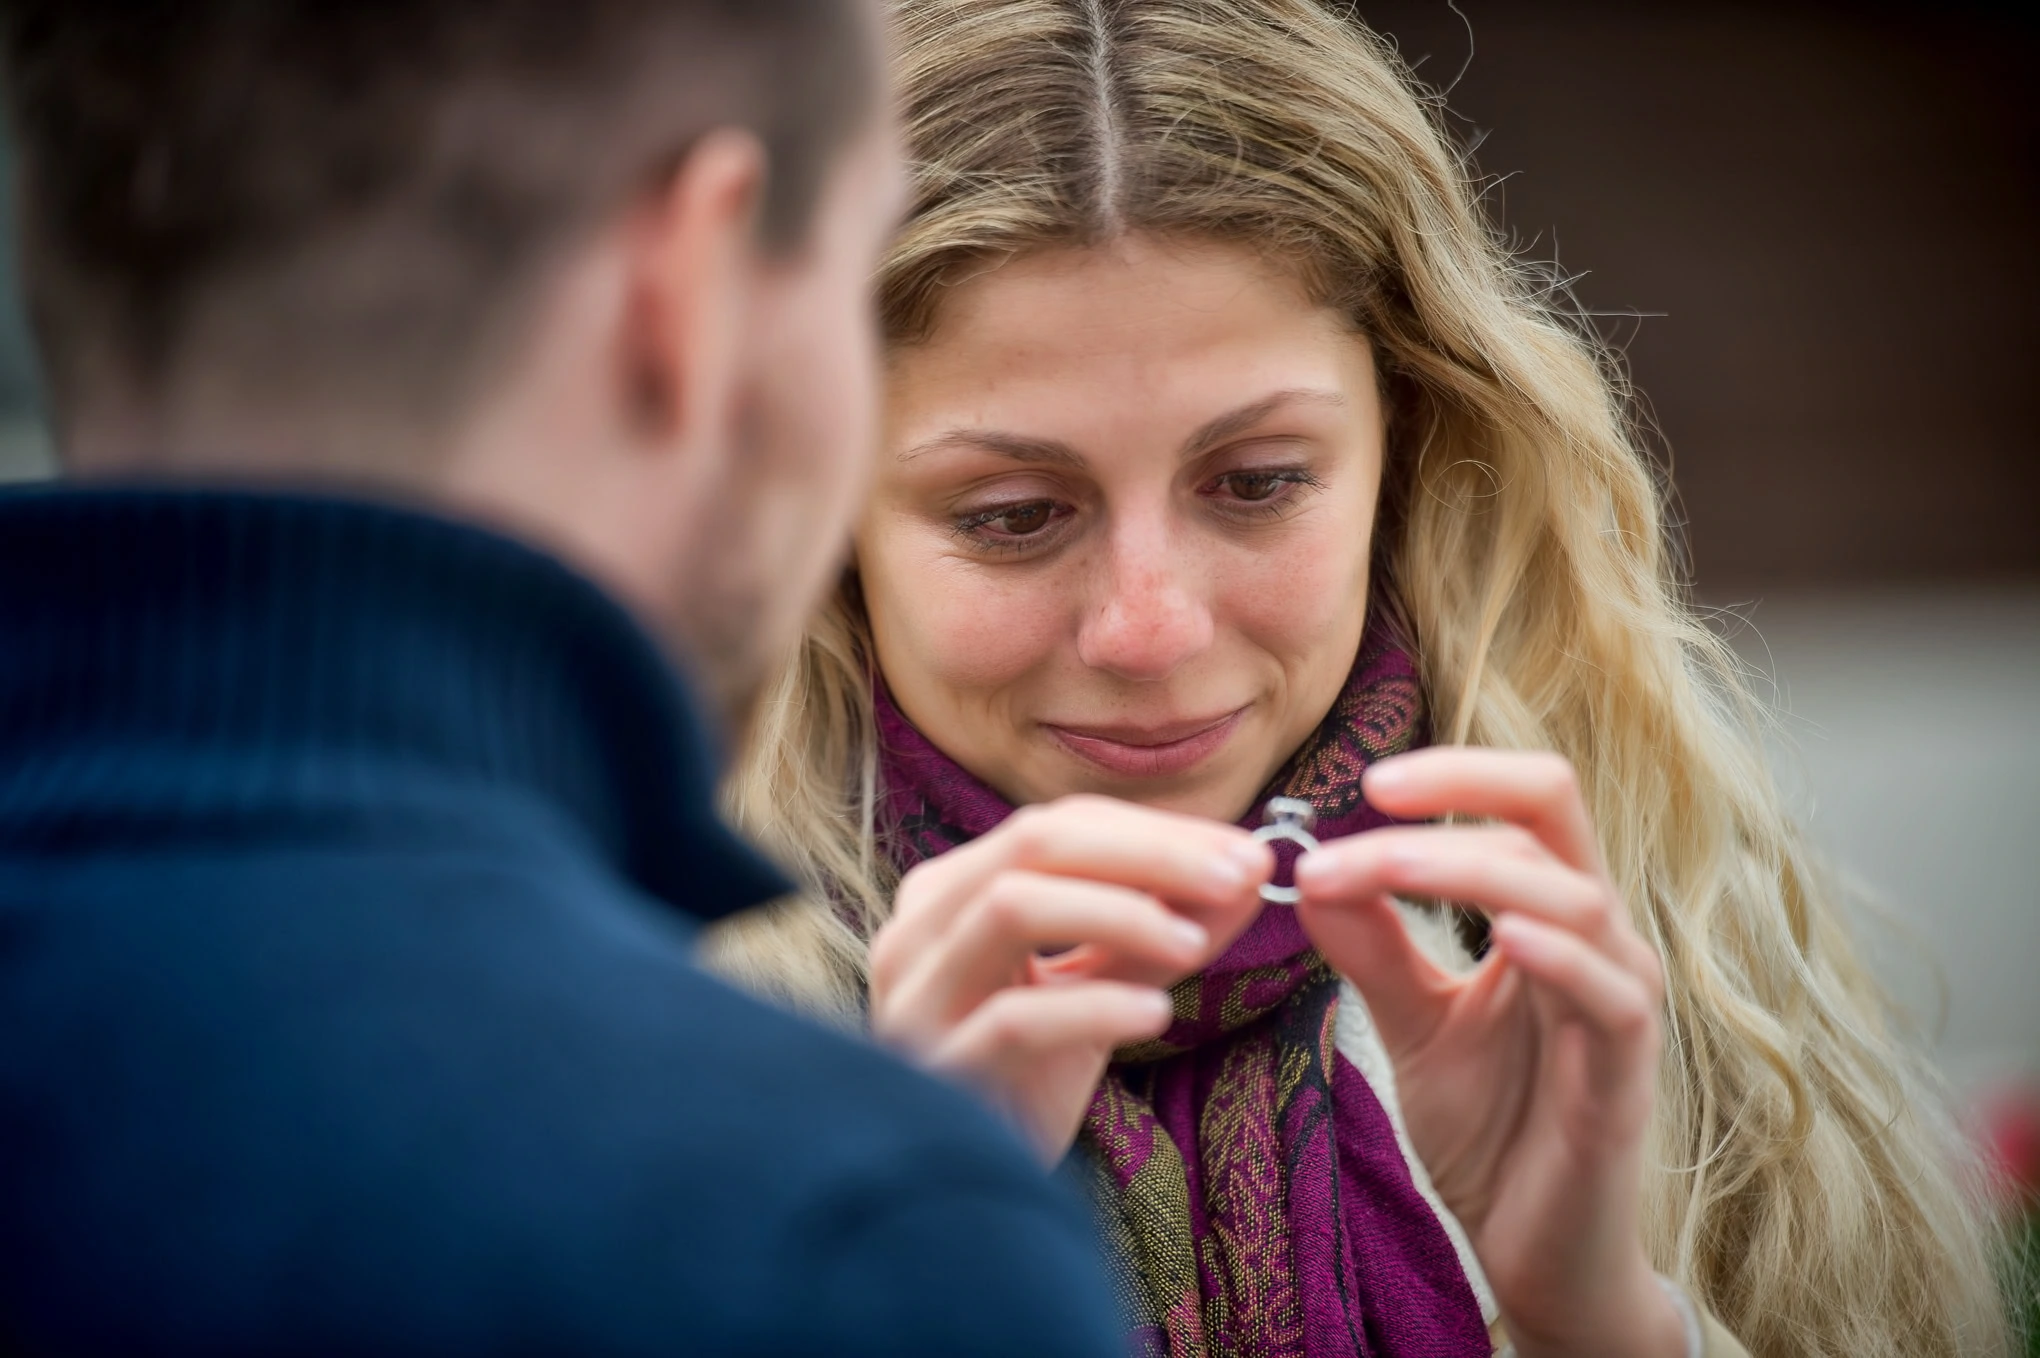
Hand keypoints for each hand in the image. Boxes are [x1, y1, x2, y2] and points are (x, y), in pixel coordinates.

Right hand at [869, 796, 1270, 1163]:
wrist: (969, 1193)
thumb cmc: (1029, 1076)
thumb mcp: (1100, 986)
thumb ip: (1164, 927)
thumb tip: (1254, 869)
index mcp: (949, 895)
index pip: (1057, 826)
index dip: (1157, 831)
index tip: (1247, 853)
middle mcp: (917, 932)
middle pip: (1034, 846)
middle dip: (1150, 855)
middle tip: (1241, 875)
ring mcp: (917, 999)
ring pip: (1012, 908)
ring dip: (1121, 913)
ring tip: (1195, 944)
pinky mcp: (935, 1070)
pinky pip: (1014, 1020)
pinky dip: (1093, 1006)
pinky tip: (1154, 1015)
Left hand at [1293, 749, 1687, 1357]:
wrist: (1534, 1254)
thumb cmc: (1491, 1128)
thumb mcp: (1413, 1023)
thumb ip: (1373, 950)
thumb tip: (1310, 870)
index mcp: (1551, 914)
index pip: (1526, 801)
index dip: (1456, 771)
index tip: (1364, 779)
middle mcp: (1599, 940)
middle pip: (1553, 815)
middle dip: (1454, 794)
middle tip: (1360, 803)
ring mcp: (1620, 1004)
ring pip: (1571, 894)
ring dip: (1463, 870)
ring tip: (1376, 865)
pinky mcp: (1624, 1078)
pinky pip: (1609, 997)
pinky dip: (1560, 955)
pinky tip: (1505, 936)